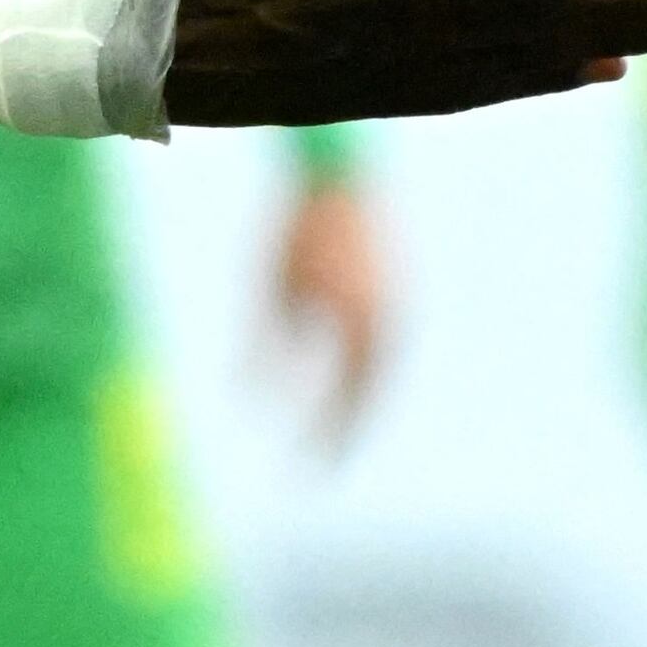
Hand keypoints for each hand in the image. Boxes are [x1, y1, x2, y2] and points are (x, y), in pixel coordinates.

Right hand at [161, 0, 646, 125]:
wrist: (57, 46)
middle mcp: (353, 48)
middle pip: (509, 27)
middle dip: (619, 7)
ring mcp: (352, 80)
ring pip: (500, 61)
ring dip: (599, 40)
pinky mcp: (342, 93)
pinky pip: (461, 87)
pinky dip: (535, 74)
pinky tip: (590, 66)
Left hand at [268, 181, 387, 444]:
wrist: (340, 175)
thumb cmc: (296, 230)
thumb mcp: (271, 289)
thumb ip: (266, 346)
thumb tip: (248, 396)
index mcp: (359, 329)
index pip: (345, 400)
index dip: (328, 437)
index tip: (312, 471)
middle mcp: (388, 325)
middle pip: (368, 393)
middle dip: (346, 428)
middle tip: (327, 462)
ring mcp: (398, 308)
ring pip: (379, 371)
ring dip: (358, 400)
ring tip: (335, 430)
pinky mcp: (396, 293)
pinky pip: (382, 345)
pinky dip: (365, 371)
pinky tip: (347, 381)